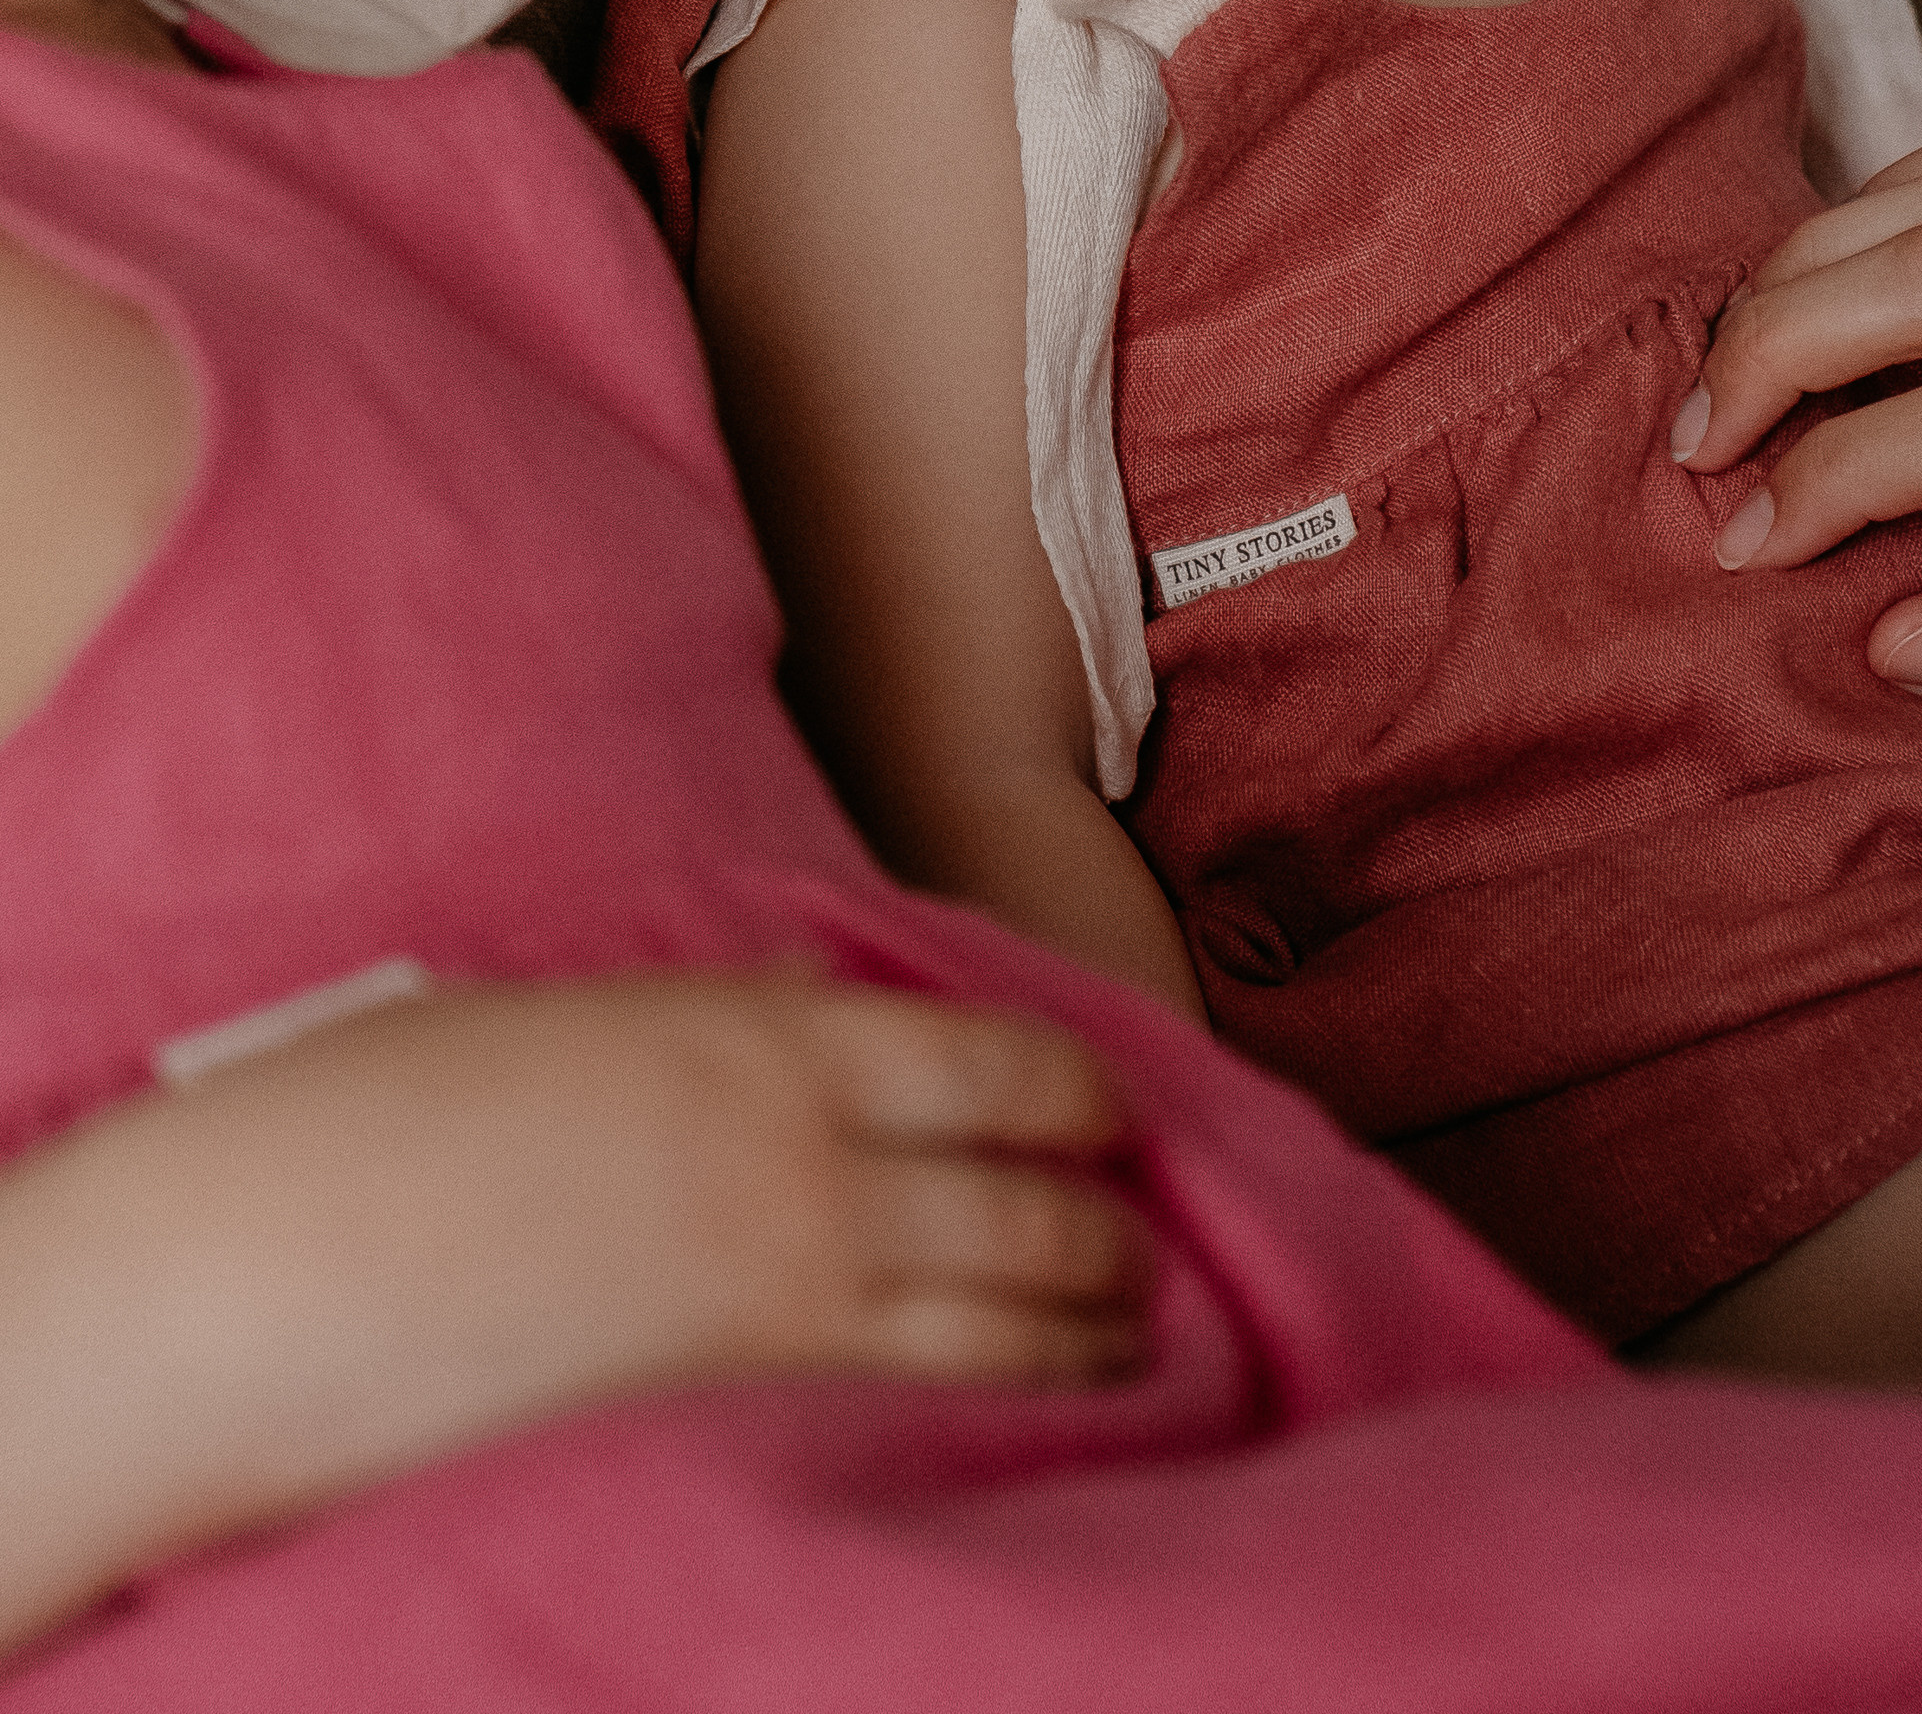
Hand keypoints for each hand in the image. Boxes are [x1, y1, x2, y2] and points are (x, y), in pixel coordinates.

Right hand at [0, 964, 1148, 1654]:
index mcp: (760, 1035)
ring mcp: (780, 1290)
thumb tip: (791, 1002)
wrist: (274, 1263)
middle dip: (1106, 1222)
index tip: (1113, 1113)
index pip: (989, 1055)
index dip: (1076, 1089)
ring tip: (1130, 1332)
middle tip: (1146, 1244)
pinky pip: (925, 1402)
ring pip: (1003, 1308)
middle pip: (1027, 1192)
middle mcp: (804, 1155)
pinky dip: (1009, 1402)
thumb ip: (705, 1018)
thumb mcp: (571, 1023)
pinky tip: (1047, 1421)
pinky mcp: (740, 1408)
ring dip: (1085, 1319)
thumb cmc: (383, 1121)